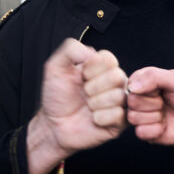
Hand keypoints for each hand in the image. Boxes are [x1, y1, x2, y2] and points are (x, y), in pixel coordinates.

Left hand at [26, 40, 126, 173]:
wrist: (53, 125)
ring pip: (118, 96)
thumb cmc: (57, 97)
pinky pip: (118, 115)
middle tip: (84, 93)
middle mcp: (114, 83)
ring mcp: (119, 102)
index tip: (81, 76)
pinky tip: (93, 118)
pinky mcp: (120, 121)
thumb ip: (71, 49)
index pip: (109, 58)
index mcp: (102, 67)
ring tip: (87, 106)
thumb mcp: (55, 67)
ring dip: (95, 103)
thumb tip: (93, 52)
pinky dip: (100, 117)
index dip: (91, 68)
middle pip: (117, 76)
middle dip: (93, 87)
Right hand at [126, 67, 173, 144]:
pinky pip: (140, 132)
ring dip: (155, 117)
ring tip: (165, 113)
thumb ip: (153, 76)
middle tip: (165, 102)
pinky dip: (156, 130)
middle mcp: (138, 98)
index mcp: (142, 81)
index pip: (132, 85)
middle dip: (154, 104)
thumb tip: (132, 87)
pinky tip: (164, 126)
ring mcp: (140, 115)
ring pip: (134, 118)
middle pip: (132, 102)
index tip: (162, 90)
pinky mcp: (144, 132)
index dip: (149, 90)